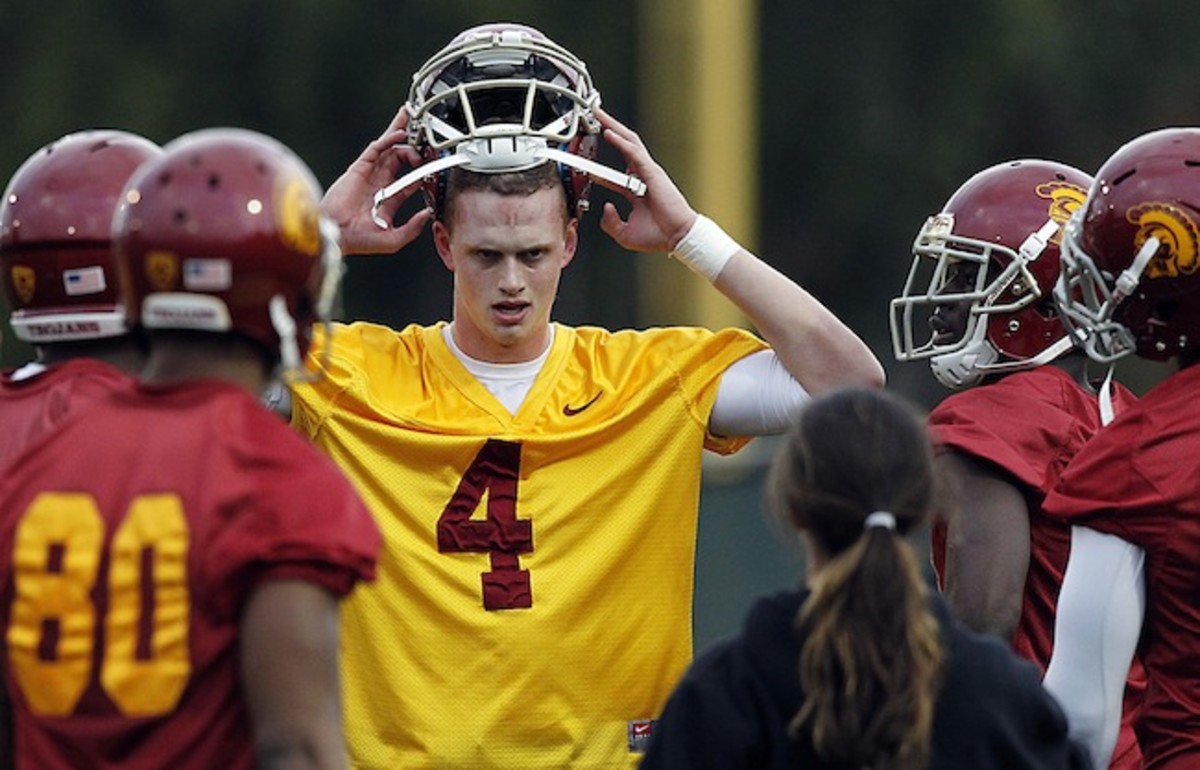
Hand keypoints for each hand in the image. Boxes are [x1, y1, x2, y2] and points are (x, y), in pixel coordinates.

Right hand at [321, 105, 432, 255]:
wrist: (336, 236)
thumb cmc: (359, 242)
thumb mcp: (393, 240)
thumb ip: (412, 229)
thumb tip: (428, 214)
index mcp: (389, 200)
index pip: (411, 181)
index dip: (423, 172)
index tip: (435, 165)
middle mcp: (380, 184)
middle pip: (399, 157)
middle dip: (411, 142)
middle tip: (423, 130)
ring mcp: (370, 175)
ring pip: (388, 148)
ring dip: (400, 133)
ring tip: (412, 119)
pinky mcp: (359, 168)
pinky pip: (376, 149)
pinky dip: (388, 140)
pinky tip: (400, 134)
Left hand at [595, 107, 697, 253]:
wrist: (677, 237)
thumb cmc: (658, 235)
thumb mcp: (625, 234)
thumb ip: (611, 223)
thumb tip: (605, 208)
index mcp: (636, 192)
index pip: (614, 176)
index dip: (599, 172)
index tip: (586, 167)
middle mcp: (642, 178)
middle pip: (624, 148)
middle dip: (610, 130)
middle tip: (594, 118)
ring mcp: (647, 173)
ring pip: (629, 142)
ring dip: (613, 127)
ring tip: (599, 114)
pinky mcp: (652, 172)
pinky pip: (633, 153)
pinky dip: (621, 142)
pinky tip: (609, 132)